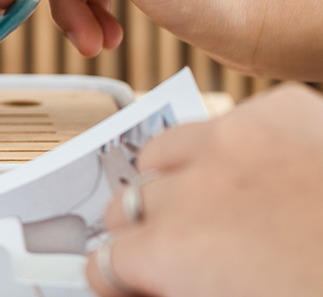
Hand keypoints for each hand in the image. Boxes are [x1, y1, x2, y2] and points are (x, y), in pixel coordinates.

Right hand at [86, 84, 322, 296]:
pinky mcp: (281, 108)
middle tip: (177, 253)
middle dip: (143, 230)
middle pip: (127, 202)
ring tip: (213, 206)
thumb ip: (188, 291)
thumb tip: (152, 288)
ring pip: (164, 151)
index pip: (106, 260)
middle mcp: (190, 184)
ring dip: (175, 181)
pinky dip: (235, 150)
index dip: (118, 278)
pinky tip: (272, 178)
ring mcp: (233, 136)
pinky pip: (230, 124)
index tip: (131, 282)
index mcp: (175, 250)